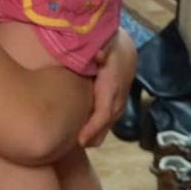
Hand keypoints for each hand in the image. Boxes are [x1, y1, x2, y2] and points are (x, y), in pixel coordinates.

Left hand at [77, 30, 136, 147]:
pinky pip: (108, 119)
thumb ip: (99, 50)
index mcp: (113, 85)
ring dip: (93, 133)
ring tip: (73, 140)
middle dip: (90, 136)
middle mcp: (118, 97)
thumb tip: (99, 55)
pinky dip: (97, 127)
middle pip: (105, 125)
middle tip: (68, 145)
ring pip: (107, 124)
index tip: (79, 140)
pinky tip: (83, 130)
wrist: (123, 45)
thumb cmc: (107, 45)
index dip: (92, 128)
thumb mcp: (103, 44)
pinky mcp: (117, 102)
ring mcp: (119, 101)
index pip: (104, 113)